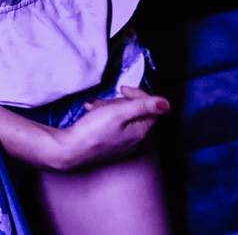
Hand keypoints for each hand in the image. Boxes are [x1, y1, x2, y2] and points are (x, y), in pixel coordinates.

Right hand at [53, 86, 169, 169]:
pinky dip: (103, 115)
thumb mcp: (119, 112)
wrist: (70, 149)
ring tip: (95, 107)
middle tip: (106, 101)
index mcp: (141, 132)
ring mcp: (122, 143)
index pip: (152, 108)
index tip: (122, 89)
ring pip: (123, 116)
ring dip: (110, 107)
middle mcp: (135, 140)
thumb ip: (144, 106)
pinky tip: (91, 112)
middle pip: (137, 112)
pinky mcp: (110, 143)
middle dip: (121, 102)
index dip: (139, 95)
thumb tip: (167, 103)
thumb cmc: (94, 130)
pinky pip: (113, 124)